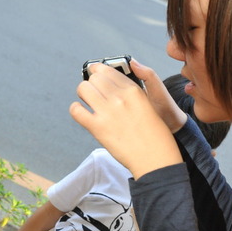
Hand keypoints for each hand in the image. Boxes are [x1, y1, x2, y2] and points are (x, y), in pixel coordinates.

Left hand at [70, 62, 182, 178]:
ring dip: (83, 93)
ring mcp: (108, 112)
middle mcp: (119, 98)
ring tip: (87, 100)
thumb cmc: (155, 136)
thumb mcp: (149, 105)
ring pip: (84, 89)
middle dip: (92, 83)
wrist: (155, 159)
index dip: (99, 71)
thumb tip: (118, 81)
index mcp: (134, 91)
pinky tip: (81, 111)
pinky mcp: (98, 128)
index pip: (109, 71)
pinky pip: (77, 111)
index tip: (95, 72)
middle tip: (93, 90)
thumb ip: (133, 92)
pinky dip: (76, 109)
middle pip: (95, 78)